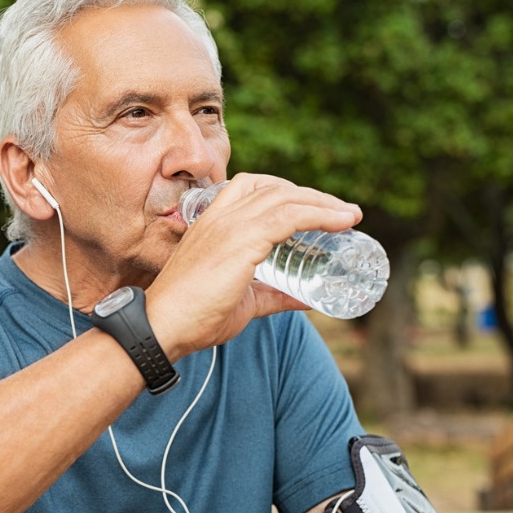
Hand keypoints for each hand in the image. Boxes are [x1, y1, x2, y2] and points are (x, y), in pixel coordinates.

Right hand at [145, 173, 361, 359]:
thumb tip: (308, 299)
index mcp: (212, 222)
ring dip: (323, 202)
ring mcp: (230, 226)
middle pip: (275, 187)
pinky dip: (319, 215)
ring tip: (349, 215)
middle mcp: (220, 216)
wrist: (163, 326)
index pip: (252, 187)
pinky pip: (289, 217)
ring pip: (286, 197)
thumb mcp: (243, 301)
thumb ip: (273, 296)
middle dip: (313, 195)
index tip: (315, 206)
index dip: (287, 191)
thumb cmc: (194, 316)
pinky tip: (341, 222)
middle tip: (342, 212)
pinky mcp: (241, 241)